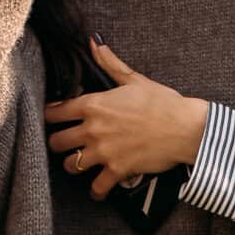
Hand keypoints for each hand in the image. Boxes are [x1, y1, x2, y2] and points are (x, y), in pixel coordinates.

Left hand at [45, 41, 208, 198]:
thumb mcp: (134, 79)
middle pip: (56, 142)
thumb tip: (94, 43)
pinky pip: (97, 187)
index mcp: (94, 104)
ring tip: (79, 165)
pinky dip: (96, 191)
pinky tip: (97, 191)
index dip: (50, 116)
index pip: (56, 112)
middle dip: (57, 143)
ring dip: (73, 166)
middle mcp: (93, 129)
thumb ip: (109, 64)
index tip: (52, 119)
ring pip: (71, 165)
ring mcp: (104, 151)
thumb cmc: (162, 102)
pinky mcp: (118, 170)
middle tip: (63, 144)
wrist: (185, 127)